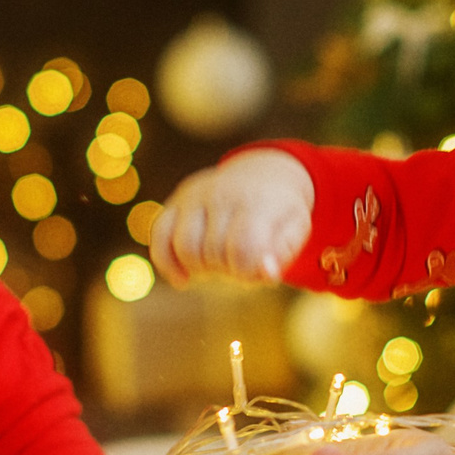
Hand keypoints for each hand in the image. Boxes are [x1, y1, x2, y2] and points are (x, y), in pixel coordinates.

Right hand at [150, 151, 314, 286]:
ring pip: (184, 247)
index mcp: (256, 200)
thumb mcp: (294, 230)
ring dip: (200, 270)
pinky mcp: (175, 201)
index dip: (246, 272)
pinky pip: (159, 237)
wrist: (261, 175)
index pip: (242, 249)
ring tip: (217, 267)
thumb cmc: (278, 212)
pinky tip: (184, 279)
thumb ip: (282, 254)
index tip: (254, 271)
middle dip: (226, 270)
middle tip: (239, 265)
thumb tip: (265, 273)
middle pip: (213, 252)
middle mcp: (222, 193)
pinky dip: (167, 264)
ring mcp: (194, 195)